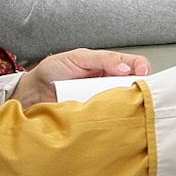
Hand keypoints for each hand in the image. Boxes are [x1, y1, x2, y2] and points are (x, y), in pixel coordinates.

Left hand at [13, 47, 151, 108]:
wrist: (31, 92)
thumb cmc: (53, 71)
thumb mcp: (78, 58)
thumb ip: (102, 60)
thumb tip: (125, 69)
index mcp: (107, 66)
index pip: (133, 65)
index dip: (142, 68)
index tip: (143, 73)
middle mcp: (108, 84)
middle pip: (132, 86)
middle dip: (137, 88)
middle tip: (134, 90)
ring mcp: (101, 100)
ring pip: (122, 103)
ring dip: (124, 104)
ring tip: (122, 104)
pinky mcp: (94, 116)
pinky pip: (108, 118)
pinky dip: (111, 118)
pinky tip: (110, 117)